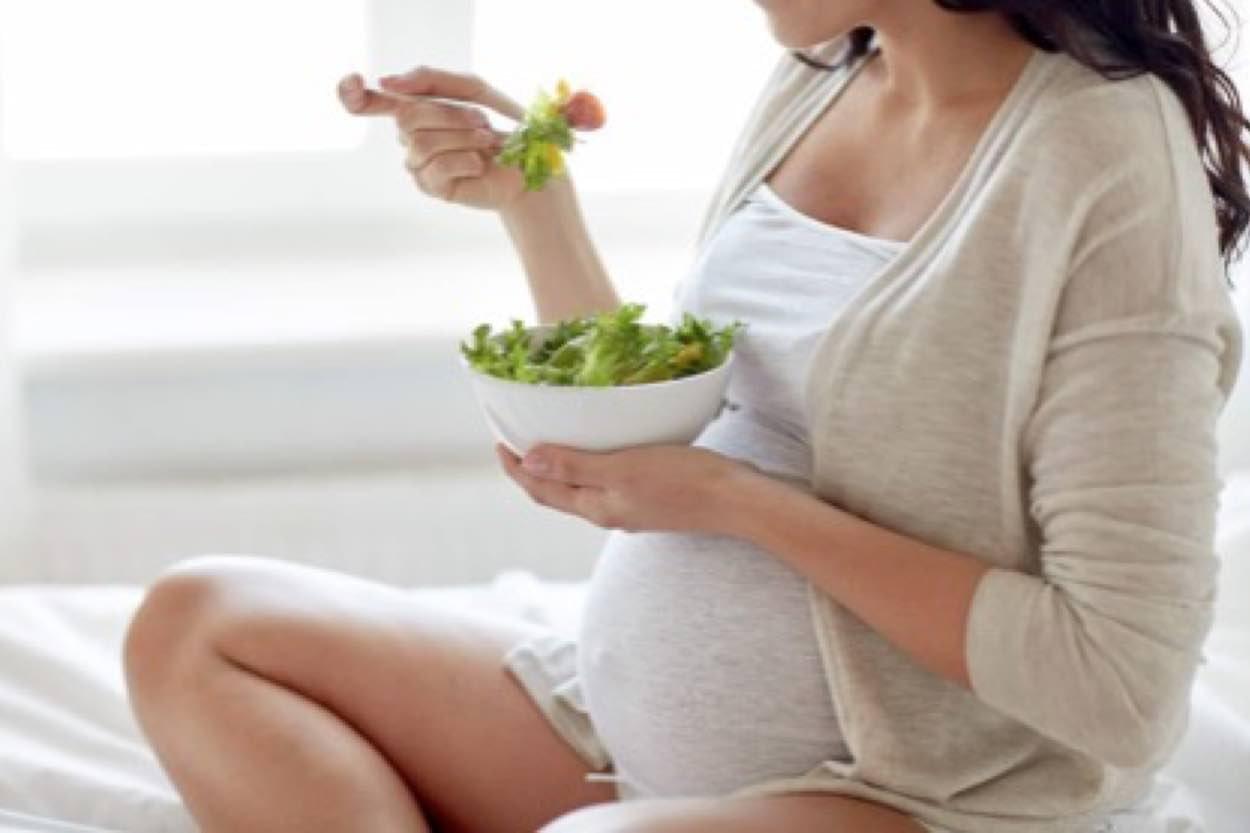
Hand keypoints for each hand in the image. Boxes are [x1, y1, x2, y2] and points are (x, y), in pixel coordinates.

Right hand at [336, 66, 528, 211]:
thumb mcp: (473, 90)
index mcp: (416, 109)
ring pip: (422, 143)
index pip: (372, 102)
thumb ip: (432, 80)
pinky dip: (466, 160)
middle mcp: (410, 136)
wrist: (528, 165)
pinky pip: (436, 167)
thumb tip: (387, 82)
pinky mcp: (432, 187)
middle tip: (481, 123)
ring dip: (463, 138)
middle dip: (450, 115)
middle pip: (407, 117)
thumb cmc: (501, 126)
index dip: (353, 94)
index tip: (352, 82)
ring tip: (486, 143)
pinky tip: (479, 165)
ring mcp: (418, 164)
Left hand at [495, 442, 757, 534]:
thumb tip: (528, 462)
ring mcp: (630, 509)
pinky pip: (607, 484)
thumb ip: (575, 467)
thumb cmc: (682, 481)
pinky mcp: (650, 500)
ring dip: (560, 469)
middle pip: (557, 493)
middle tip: (517, 439)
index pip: (542, 490)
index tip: (500, 442)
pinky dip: (589, 467)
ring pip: (582, 489)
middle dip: (533, 469)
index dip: (516, 469)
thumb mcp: (622, 468)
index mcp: (596, 507)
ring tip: (551, 441)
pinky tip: (599, 450)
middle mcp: (608, 513)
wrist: (736, 501)